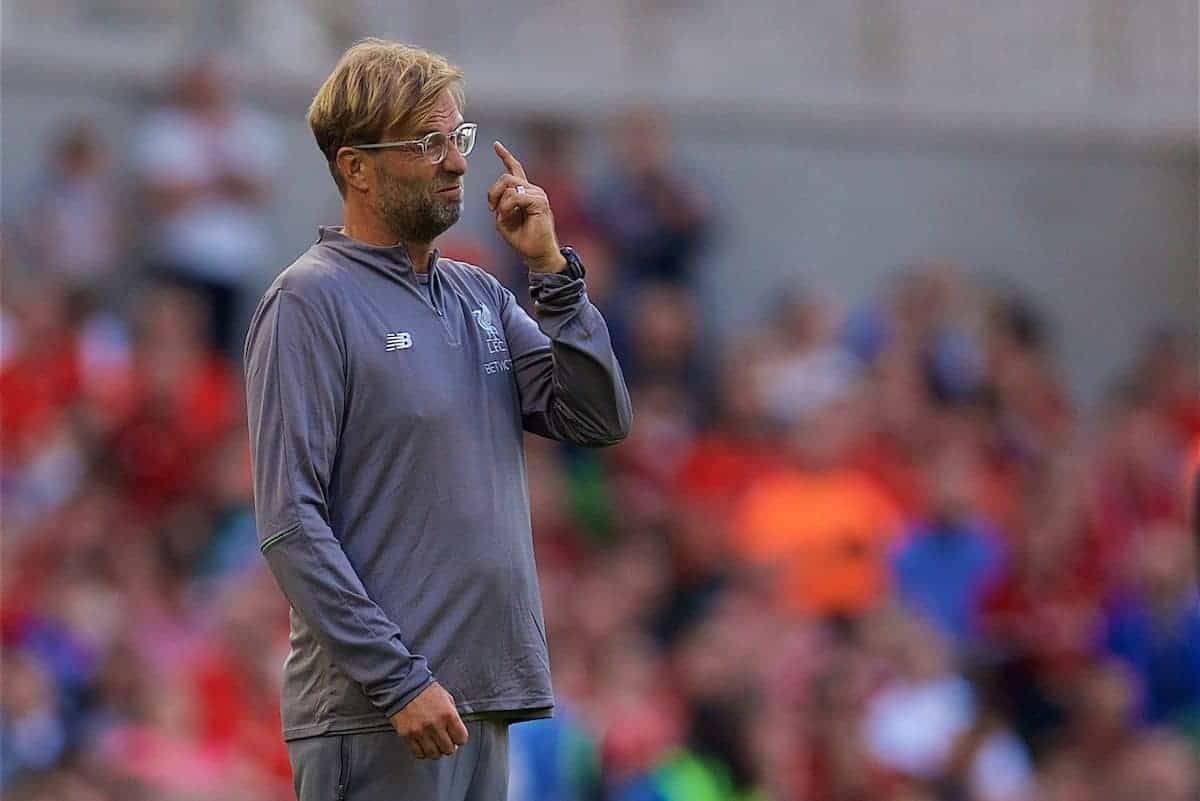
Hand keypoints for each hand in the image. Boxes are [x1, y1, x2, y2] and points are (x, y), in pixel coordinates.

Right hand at [388, 682, 468, 758]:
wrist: (403, 686)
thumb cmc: (426, 690)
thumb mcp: (446, 698)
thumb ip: (453, 715)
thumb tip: (456, 731)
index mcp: (448, 714)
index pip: (461, 738)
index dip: (460, 738)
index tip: (456, 736)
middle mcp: (435, 725)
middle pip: (448, 749)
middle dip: (449, 746)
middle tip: (445, 741)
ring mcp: (421, 732)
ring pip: (434, 754)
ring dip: (436, 751)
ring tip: (434, 744)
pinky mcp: (407, 736)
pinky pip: (418, 753)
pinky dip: (423, 752)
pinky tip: (423, 745)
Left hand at [486, 141, 566, 272]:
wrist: (538, 255)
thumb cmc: (523, 240)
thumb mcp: (503, 220)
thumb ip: (499, 205)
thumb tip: (498, 198)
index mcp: (525, 193)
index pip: (515, 169)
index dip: (505, 156)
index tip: (496, 145)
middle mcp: (533, 190)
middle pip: (506, 177)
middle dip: (493, 192)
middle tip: (493, 210)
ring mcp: (537, 194)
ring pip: (509, 186)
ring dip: (501, 204)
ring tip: (504, 218)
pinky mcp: (539, 202)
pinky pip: (515, 197)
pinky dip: (507, 208)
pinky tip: (509, 217)